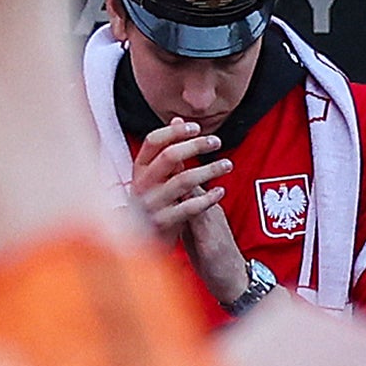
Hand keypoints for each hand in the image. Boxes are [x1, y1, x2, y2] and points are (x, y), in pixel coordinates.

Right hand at [127, 115, 234, 239]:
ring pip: (183, 180)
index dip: (175, 132)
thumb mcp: (154, 177)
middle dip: (196, 145)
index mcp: (138, 170)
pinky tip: (221, 192)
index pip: (153, 141)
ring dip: (209, 170)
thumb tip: (177, 120)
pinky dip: (208, 198)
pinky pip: (190, 207)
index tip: (197, 128)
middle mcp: (141, 184)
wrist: (141, 246)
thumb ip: (165, 151)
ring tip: (227, 165)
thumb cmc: (153, 205)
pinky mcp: (163, 223)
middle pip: (170, 156)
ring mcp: (151, 204)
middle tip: (217, 142)